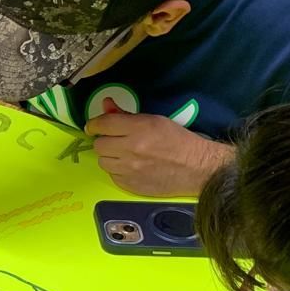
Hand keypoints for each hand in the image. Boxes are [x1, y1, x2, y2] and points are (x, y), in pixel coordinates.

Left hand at [85, 100, 232, 195]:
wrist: (196, 169)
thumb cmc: (177, 140)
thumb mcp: (154, 120)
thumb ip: (126, 115)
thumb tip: (106, 105)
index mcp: (138, 129)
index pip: (102, 125)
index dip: (94, 125)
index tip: (93, 127)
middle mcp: (130, 149)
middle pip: (99, 145)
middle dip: (104, 141)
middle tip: (115, 141)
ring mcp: (129, 170)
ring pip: (103, 161)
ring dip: (110, 157)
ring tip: (124, 154)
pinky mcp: (130, 185)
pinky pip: (112, 175)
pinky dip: (117, 170)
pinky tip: (131, 167)